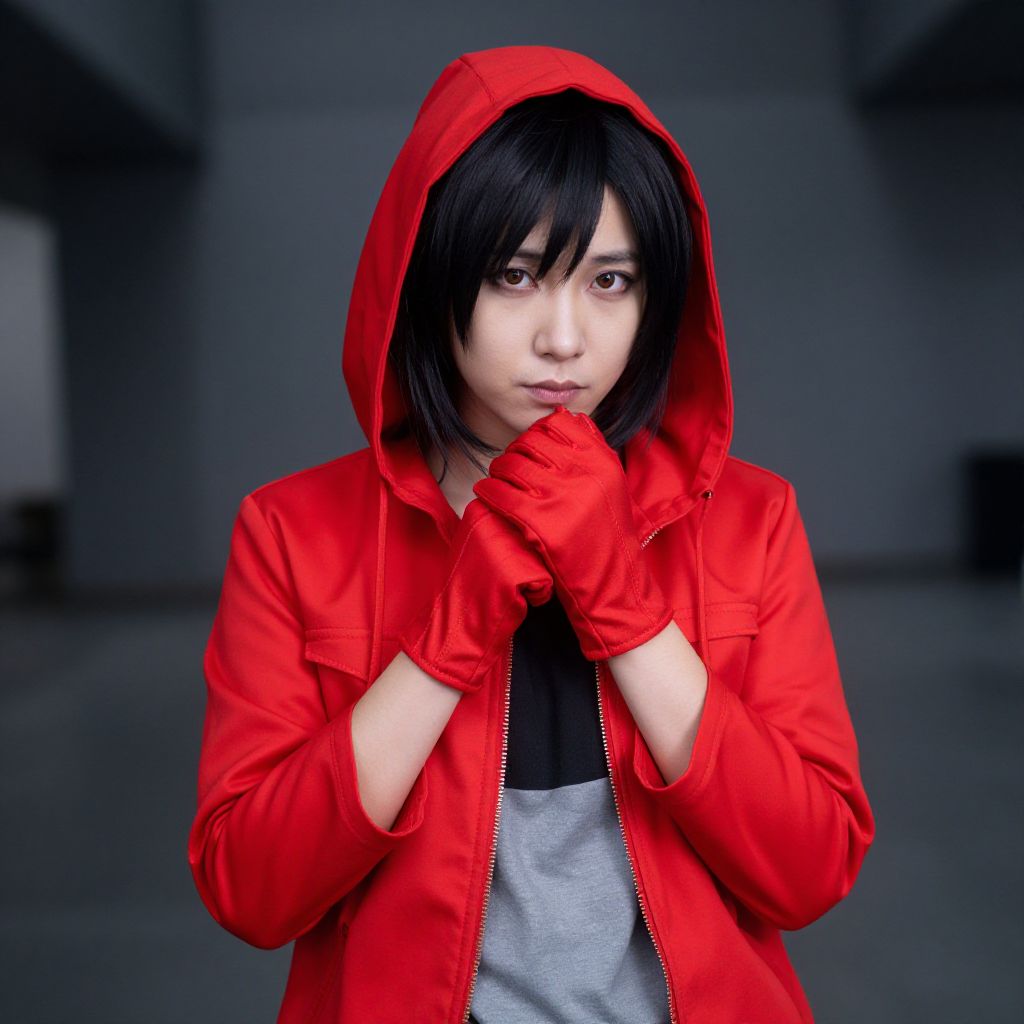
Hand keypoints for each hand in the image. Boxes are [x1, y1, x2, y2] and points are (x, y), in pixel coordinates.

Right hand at [398, 497, 553, 693]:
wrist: (457, 623)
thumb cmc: (472, 586)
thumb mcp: (479, 542)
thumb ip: (499, 522)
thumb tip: (529, 508)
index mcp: (480, 509)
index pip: (523, 516)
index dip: (517, 543)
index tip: (495, 558)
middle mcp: (492, 521)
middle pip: (537, 536)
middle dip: (528, 558)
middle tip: (500, 574)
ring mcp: (505, 544)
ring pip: (545, 557)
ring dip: (534, 575)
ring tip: (506, 585)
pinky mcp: (518, 569)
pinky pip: (547, 580)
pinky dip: (537, 595)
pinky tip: (513, 598)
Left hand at [472, 406, 673, 659]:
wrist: (613, 583)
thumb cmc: (607, 533)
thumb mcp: (611, 483)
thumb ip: (590, 446)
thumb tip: (562, 415)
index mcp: (602, 459)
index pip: (555, 425)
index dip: (535, 434)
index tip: (528, 448)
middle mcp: (584, 473)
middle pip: (529, 443)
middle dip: (513, 452)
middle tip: (508, 466)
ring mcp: (562, 497)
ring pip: (510, 465)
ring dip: (497, 471)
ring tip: (496, 480)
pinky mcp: (540, 522)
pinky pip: (500, 493)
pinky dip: (488, 491)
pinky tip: (486, 495)